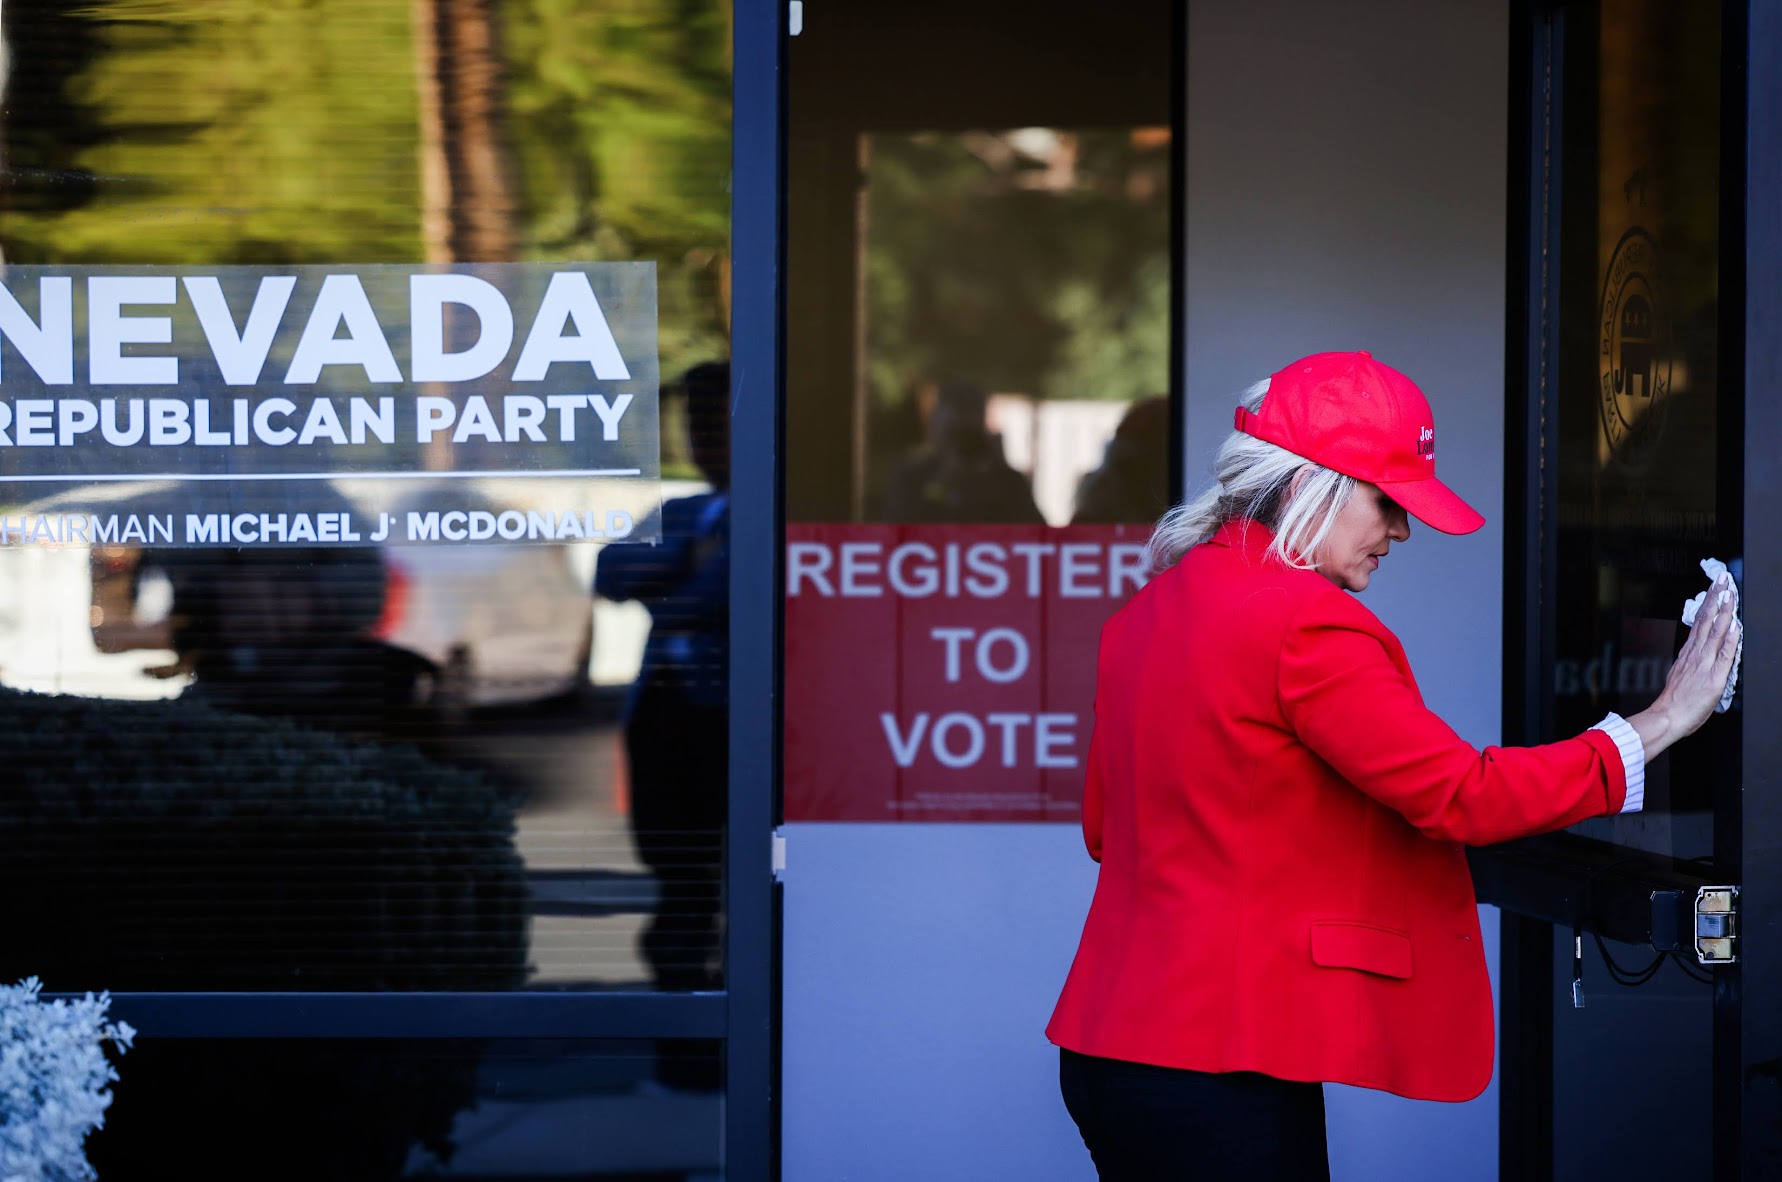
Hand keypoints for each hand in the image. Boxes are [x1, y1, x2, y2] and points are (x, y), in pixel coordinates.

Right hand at [1627, 576, 1741, 759]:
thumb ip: (1689, 662)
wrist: (1667, 718)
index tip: (1715, 587)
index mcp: (1689, 654)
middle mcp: (1695, 654)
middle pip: (1707, 620)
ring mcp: (1704, 663)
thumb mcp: (1679, 676)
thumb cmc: (1674, 703)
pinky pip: (1724, 654)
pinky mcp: (1713, 676)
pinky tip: (1735, 625)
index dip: (1709, 603)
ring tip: (1730, 593)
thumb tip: (1695, 652)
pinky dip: (1730, 638)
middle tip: (1722, 579)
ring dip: (1724, 611)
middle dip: (1716, 598)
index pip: (1701, 622)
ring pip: (1716, 632)